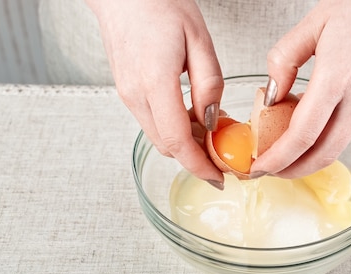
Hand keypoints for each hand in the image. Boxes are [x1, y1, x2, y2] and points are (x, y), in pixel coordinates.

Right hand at [86, 0, 224, 187]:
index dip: (199, 165)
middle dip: (196, 158)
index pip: (177, 140)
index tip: (218, 178)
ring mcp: (127, 94)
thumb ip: (209, 84)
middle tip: (224, 154)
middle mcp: (135, 94)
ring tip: (212, 131)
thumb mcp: (199, 39)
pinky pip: (152, 121)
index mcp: (155, 82)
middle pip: (167, 145)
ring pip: (159, 136)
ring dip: (185, 143)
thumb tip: (212, 120)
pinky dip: (174, 128)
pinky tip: (193, 115)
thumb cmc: (160, 4)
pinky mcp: (126, 90)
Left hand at [252, 0, 350, 177]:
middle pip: (324, 154)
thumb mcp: (315, 22)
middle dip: (293, 170)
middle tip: (270, 172)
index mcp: (338, 76)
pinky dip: (328, 139)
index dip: (278, 158)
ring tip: (287, 153)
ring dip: (311, 158)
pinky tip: (314, 128)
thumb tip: (271, 93)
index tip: (259, 167)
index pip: (303, 135)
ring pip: (340, 145)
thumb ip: (285, 58)